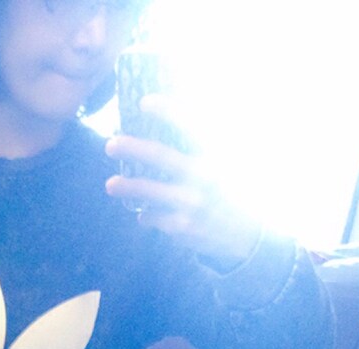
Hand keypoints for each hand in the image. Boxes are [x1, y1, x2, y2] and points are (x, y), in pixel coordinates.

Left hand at [104, 93, 262, 270]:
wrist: (248, 236)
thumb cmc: (235, 192)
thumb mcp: (232, 163)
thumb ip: (209, 145)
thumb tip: (182, 121)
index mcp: (217, 154)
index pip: (189, 124)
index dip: (166, 110)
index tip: (144, 101)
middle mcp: (203, 175)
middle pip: (159, 156)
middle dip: (131, 148)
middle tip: (111, 144)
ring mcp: (190, 203)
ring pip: (148, 191)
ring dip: (126, 186)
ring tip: (110, 184)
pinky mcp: (181, 227)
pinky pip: (152, 217)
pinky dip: (146, 214)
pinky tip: (144, 212)